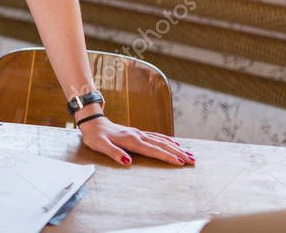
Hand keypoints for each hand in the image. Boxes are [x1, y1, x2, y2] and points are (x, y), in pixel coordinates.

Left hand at [78, 116, 194, 166]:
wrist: (92, 123)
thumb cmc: (95, 136)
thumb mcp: (100, 145)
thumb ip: (114, 153)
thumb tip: (127, 161)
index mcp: (131, 140)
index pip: (152, 150)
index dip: (166, 157)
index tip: (180, 163)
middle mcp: (138, 135)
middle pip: (161, 145)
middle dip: (178, 153)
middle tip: (193, 161)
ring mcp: (139, 133)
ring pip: (162, 140)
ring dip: (176, 147)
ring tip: (189, 154)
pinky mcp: (138, 133)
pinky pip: (157, 137)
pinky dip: (168, 141)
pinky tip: (175, 143)